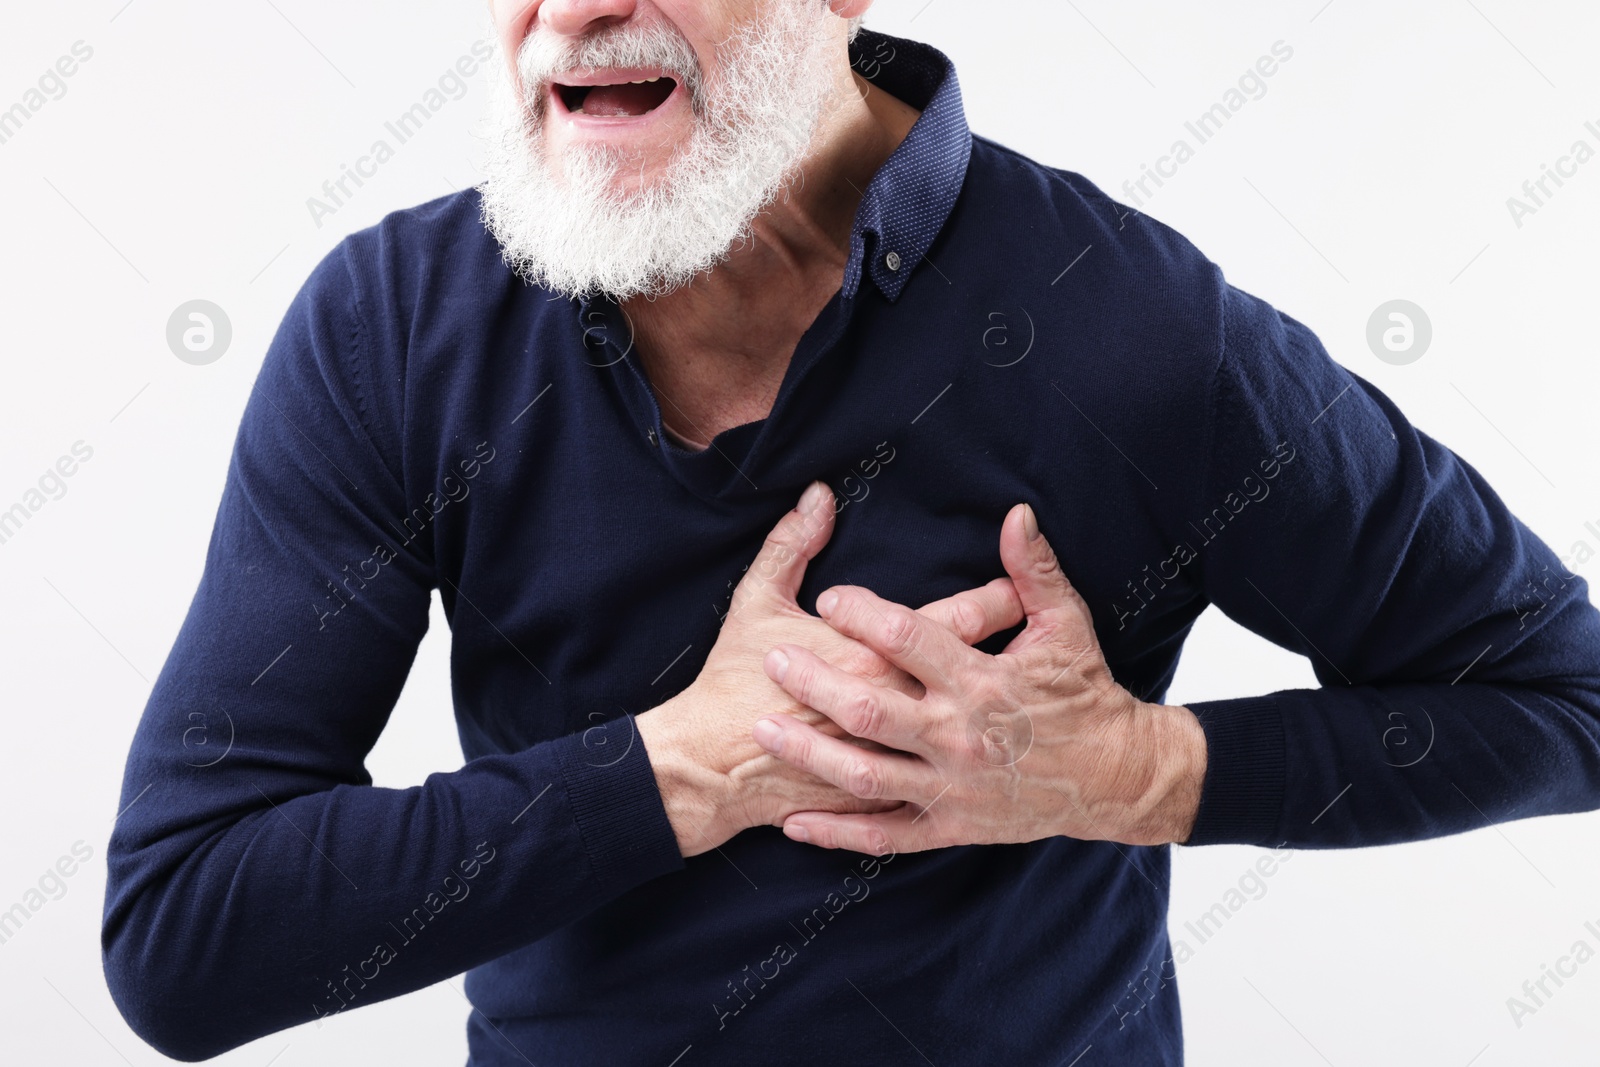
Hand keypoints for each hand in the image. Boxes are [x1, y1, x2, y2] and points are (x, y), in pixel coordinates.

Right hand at [635, 481, 1025, 857]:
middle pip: (975, 672)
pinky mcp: (884, 800)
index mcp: (878, 659)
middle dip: (1015, 651)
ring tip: (1027, 692)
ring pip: (967, 733)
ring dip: (1000, 714)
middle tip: (1041, 633)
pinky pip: (937, 786)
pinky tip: (981, 756)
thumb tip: (818, 497)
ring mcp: (898, 762)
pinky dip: (963, 770)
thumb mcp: (758, 601)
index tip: (1017, 586)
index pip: (955, 620)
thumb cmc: (733, 678)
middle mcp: (901, 712)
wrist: (708, 765)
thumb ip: (791, 545)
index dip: (995, 600)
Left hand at [750, 502, 1207, 853]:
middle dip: (816, 683)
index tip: (828, 599)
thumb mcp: (1066, 625)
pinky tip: (793, 824)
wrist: (1117, 778)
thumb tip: (1014, 513)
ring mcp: (953, 788)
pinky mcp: (951, 827)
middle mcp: (960, 737)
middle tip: (773, 660)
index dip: (864, 615)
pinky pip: (884, 837)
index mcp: (983, 682)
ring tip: (766, 730)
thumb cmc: (1085, 694)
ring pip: (866, 775)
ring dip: (811, 755)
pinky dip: (838, 833)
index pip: (910, 639)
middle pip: (871, 710)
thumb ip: (1032, 571)